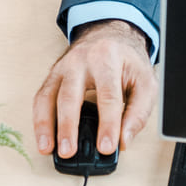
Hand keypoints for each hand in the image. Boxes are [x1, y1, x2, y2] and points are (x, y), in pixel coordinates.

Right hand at [32, 19, 155, 158]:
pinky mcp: (53, 76)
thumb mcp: (145, 81)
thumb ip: (138, 112)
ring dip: (46, 125)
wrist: (108, 34)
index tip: (106, 147)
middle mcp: (80, 62)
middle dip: (68, 126)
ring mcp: (63, 68)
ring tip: (48, 148)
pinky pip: (41, 98)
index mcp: (107, 59)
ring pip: (49, 97)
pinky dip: (40, 120)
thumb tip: (124, 140)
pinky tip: (44, 138)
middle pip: (70, 96)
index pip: (108, 96)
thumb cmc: (126, 60)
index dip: (107, 124)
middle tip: (69, 151)